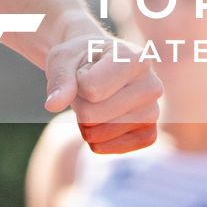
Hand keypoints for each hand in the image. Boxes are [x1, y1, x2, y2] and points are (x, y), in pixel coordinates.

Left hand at [42, 31, 161, 154]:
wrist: (97, 64)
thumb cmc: (80, 58)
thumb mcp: (63, 59)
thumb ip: (59, 79)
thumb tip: (52, 105)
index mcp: (135, 58)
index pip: (91, 89)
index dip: (76, 83)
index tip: (85, 71)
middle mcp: (152, 85)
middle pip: (93, 115)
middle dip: (80, 105)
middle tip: (88, 89)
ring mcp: (154, 111)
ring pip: (101, 133)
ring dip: (87, 122)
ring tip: (97, 101)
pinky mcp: (149, 132)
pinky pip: (117, 148)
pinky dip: (99, 141)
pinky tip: (99, 123)